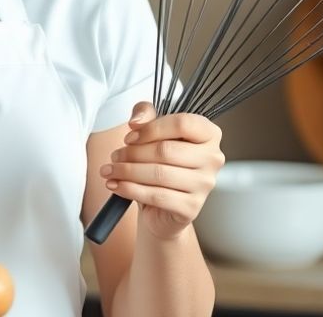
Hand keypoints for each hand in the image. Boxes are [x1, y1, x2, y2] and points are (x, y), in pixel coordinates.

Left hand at [101, 102, 224, 240]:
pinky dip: (130, 189)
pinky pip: (157, 196)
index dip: (151, 129)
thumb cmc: (159, 162)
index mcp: (208, 134)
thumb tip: (136, 121)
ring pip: (159, 174)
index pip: (182, 123)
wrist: (162, 205)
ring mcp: (205, 185)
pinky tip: (116, 185)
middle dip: (132, 153)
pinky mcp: (192, 208)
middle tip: (114, 156)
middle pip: (166, 150)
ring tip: (110, 170)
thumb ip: (145, 114)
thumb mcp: (152, 131)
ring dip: (127, 171)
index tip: (130, 137)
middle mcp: (213, 158)